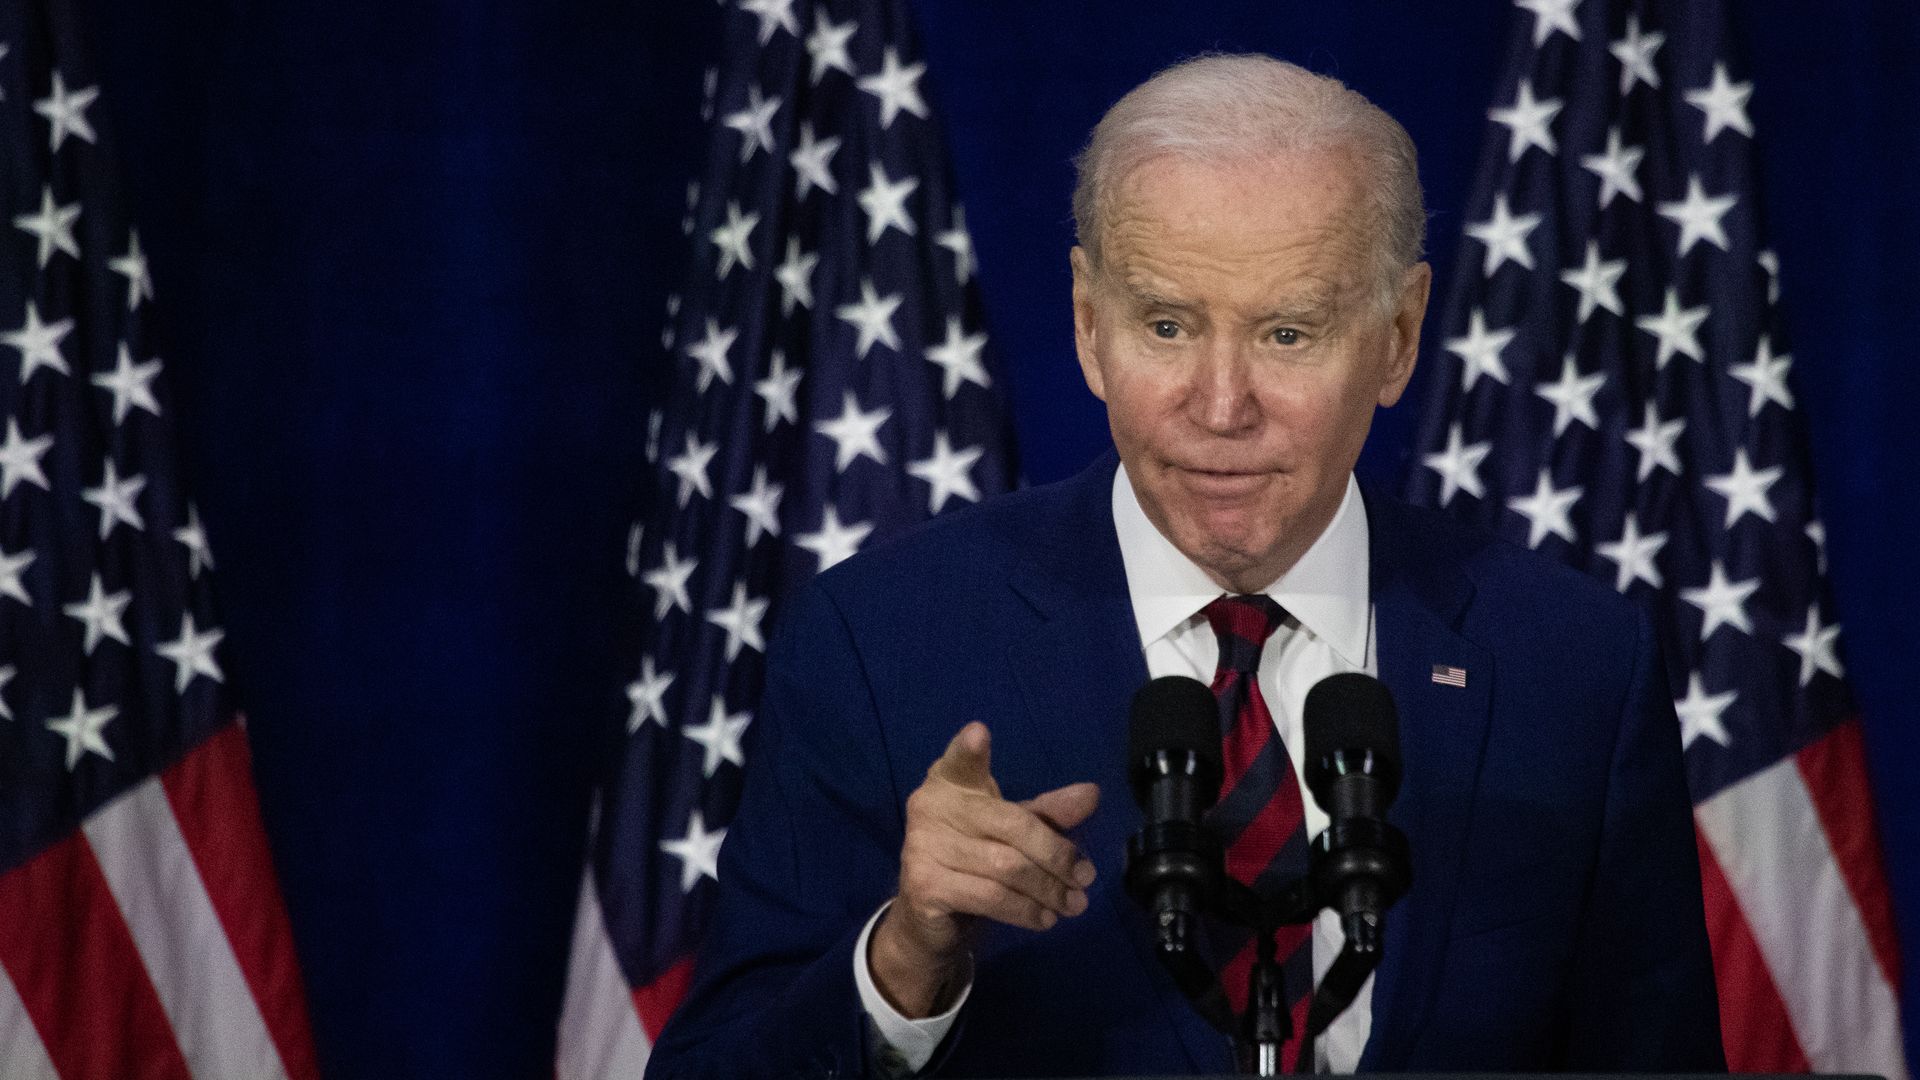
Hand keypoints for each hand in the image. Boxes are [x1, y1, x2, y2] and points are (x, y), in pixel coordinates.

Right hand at [868, 721, 1099, 1017]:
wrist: (930, 921)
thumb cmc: (975, 863)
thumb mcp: (1013, 832)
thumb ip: (1048, 813)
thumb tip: (1091, 793)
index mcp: (950, 783)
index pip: (960, 762)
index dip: (968, 749)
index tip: (978, 733)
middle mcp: (930, 807)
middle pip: (1012, 825)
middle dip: (1057, 854)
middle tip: (1086, 877)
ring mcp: (922, 847)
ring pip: (1007, 867)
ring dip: (1048, 889)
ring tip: (1074, 904)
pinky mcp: (924, 887)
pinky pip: (991, 897)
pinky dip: (1026, 910)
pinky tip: (1044, 918)